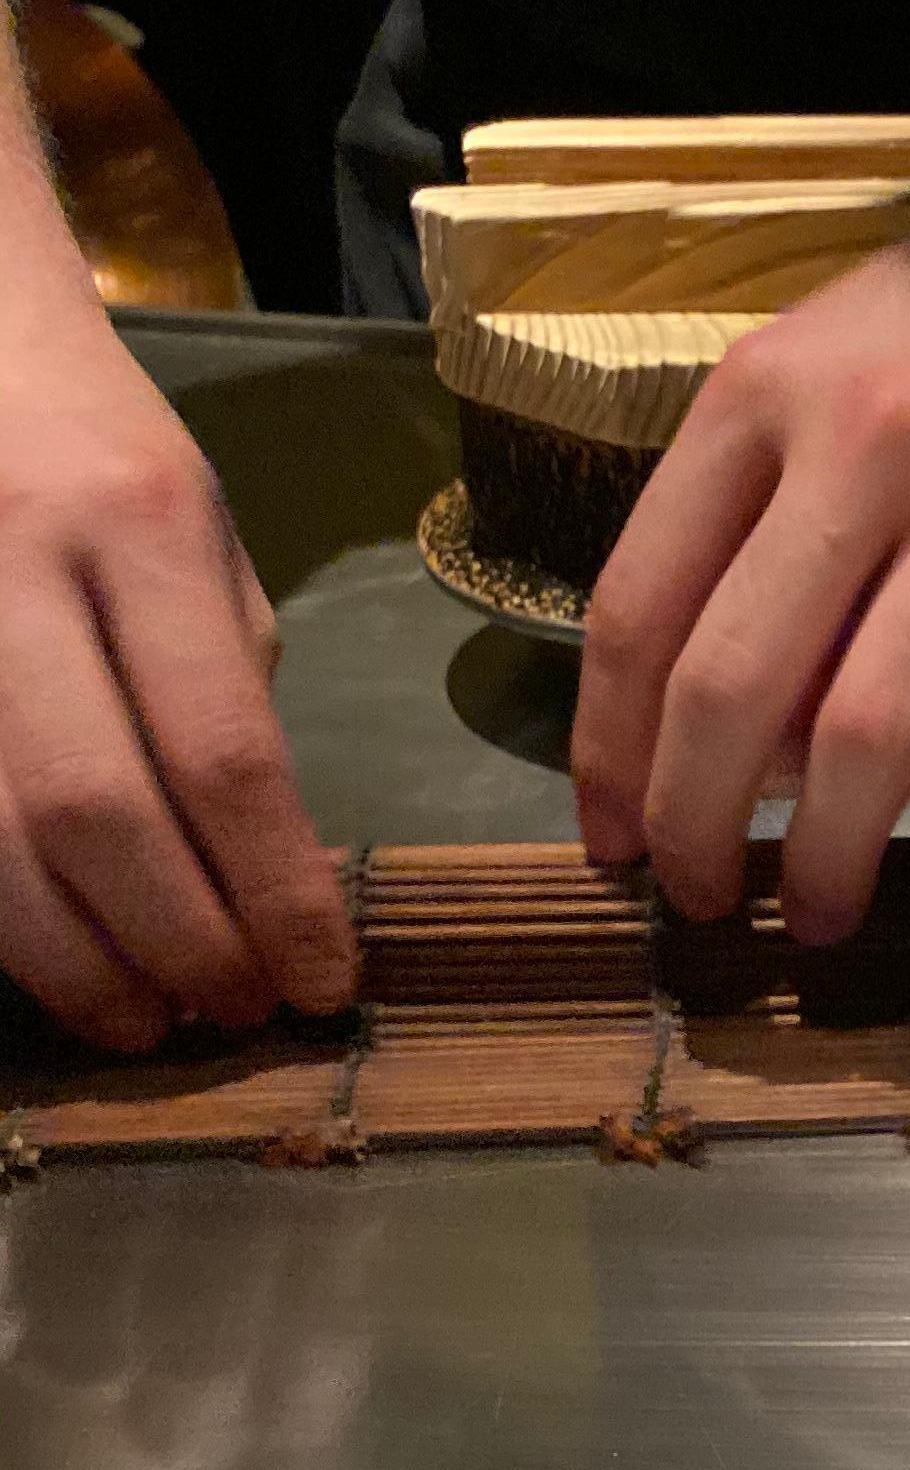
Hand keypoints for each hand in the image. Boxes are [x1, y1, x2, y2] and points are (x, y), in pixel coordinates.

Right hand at [0, 292, 355, 1049]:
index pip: (225, 754)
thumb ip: (227, 683)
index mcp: (140, 522)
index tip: (319, 984)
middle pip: (97, 811)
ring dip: (75, 960)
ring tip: (145, 1019)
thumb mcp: (202, 536)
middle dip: (178, 941)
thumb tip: (269, 860)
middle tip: (233, 1013)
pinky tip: (53, 961)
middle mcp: (16, 567)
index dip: (276, 894)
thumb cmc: (99, 451)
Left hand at [571, 153, 909, 946]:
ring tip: (825, 920)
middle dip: (700, 828)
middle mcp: (861, 455)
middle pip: (736, 688)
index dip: (609, 750)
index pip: (639, 607)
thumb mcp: (815, 371)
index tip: (612, 838)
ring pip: (870, 735)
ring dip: (834, 858)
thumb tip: (730, 733)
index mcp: (759, 404)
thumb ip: (751, 522)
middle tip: (709, 903)